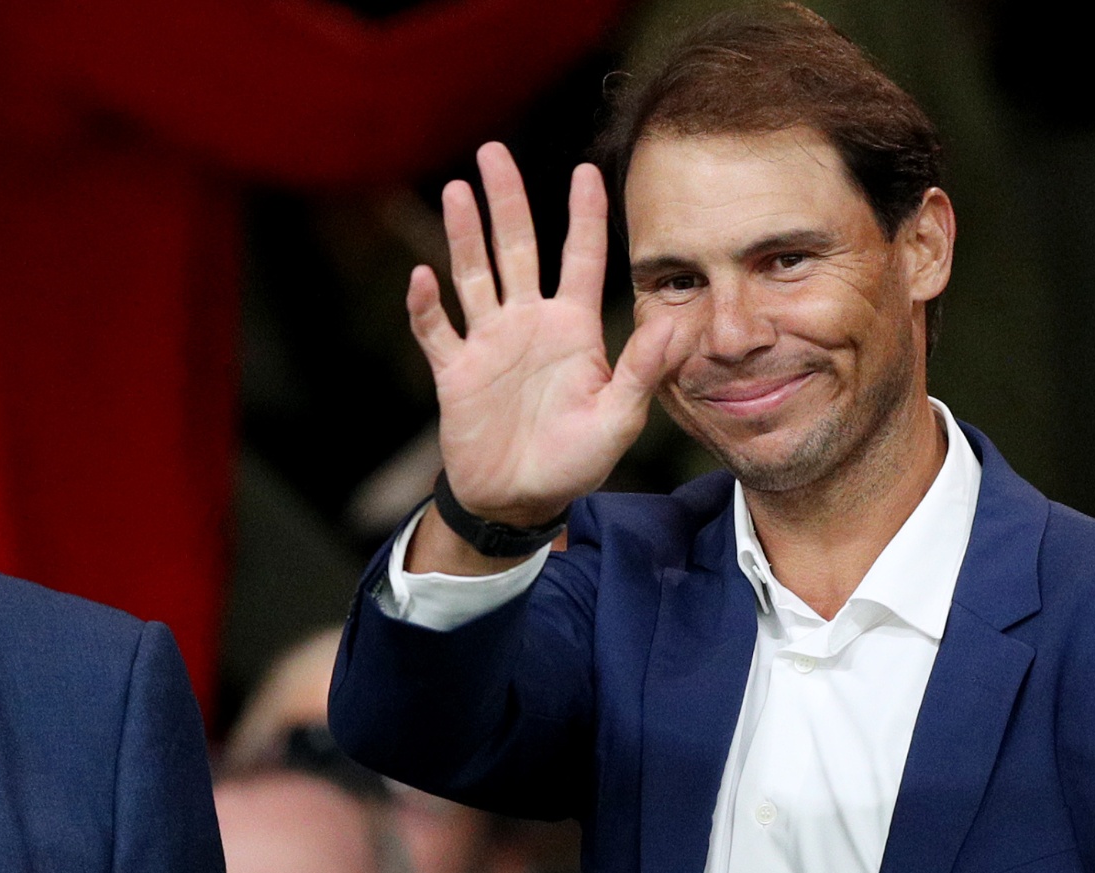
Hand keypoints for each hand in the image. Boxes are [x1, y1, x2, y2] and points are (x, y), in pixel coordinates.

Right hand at [407, 142, 675, 532]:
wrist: (521, 499)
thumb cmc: (576, 460)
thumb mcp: (619, 418)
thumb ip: (643, 371)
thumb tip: (673, 322)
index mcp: (573, 328)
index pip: (580, 259)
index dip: (583, 216)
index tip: (586, 170)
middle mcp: (529, 324)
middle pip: (516, 248)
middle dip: (506, 201)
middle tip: (493, 150)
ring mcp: (489, 343)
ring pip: (472, 275)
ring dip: (463, 235)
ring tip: (457, 190)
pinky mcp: (455, 371)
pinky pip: (435, 330)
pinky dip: (425, 306)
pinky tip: (421, 277)